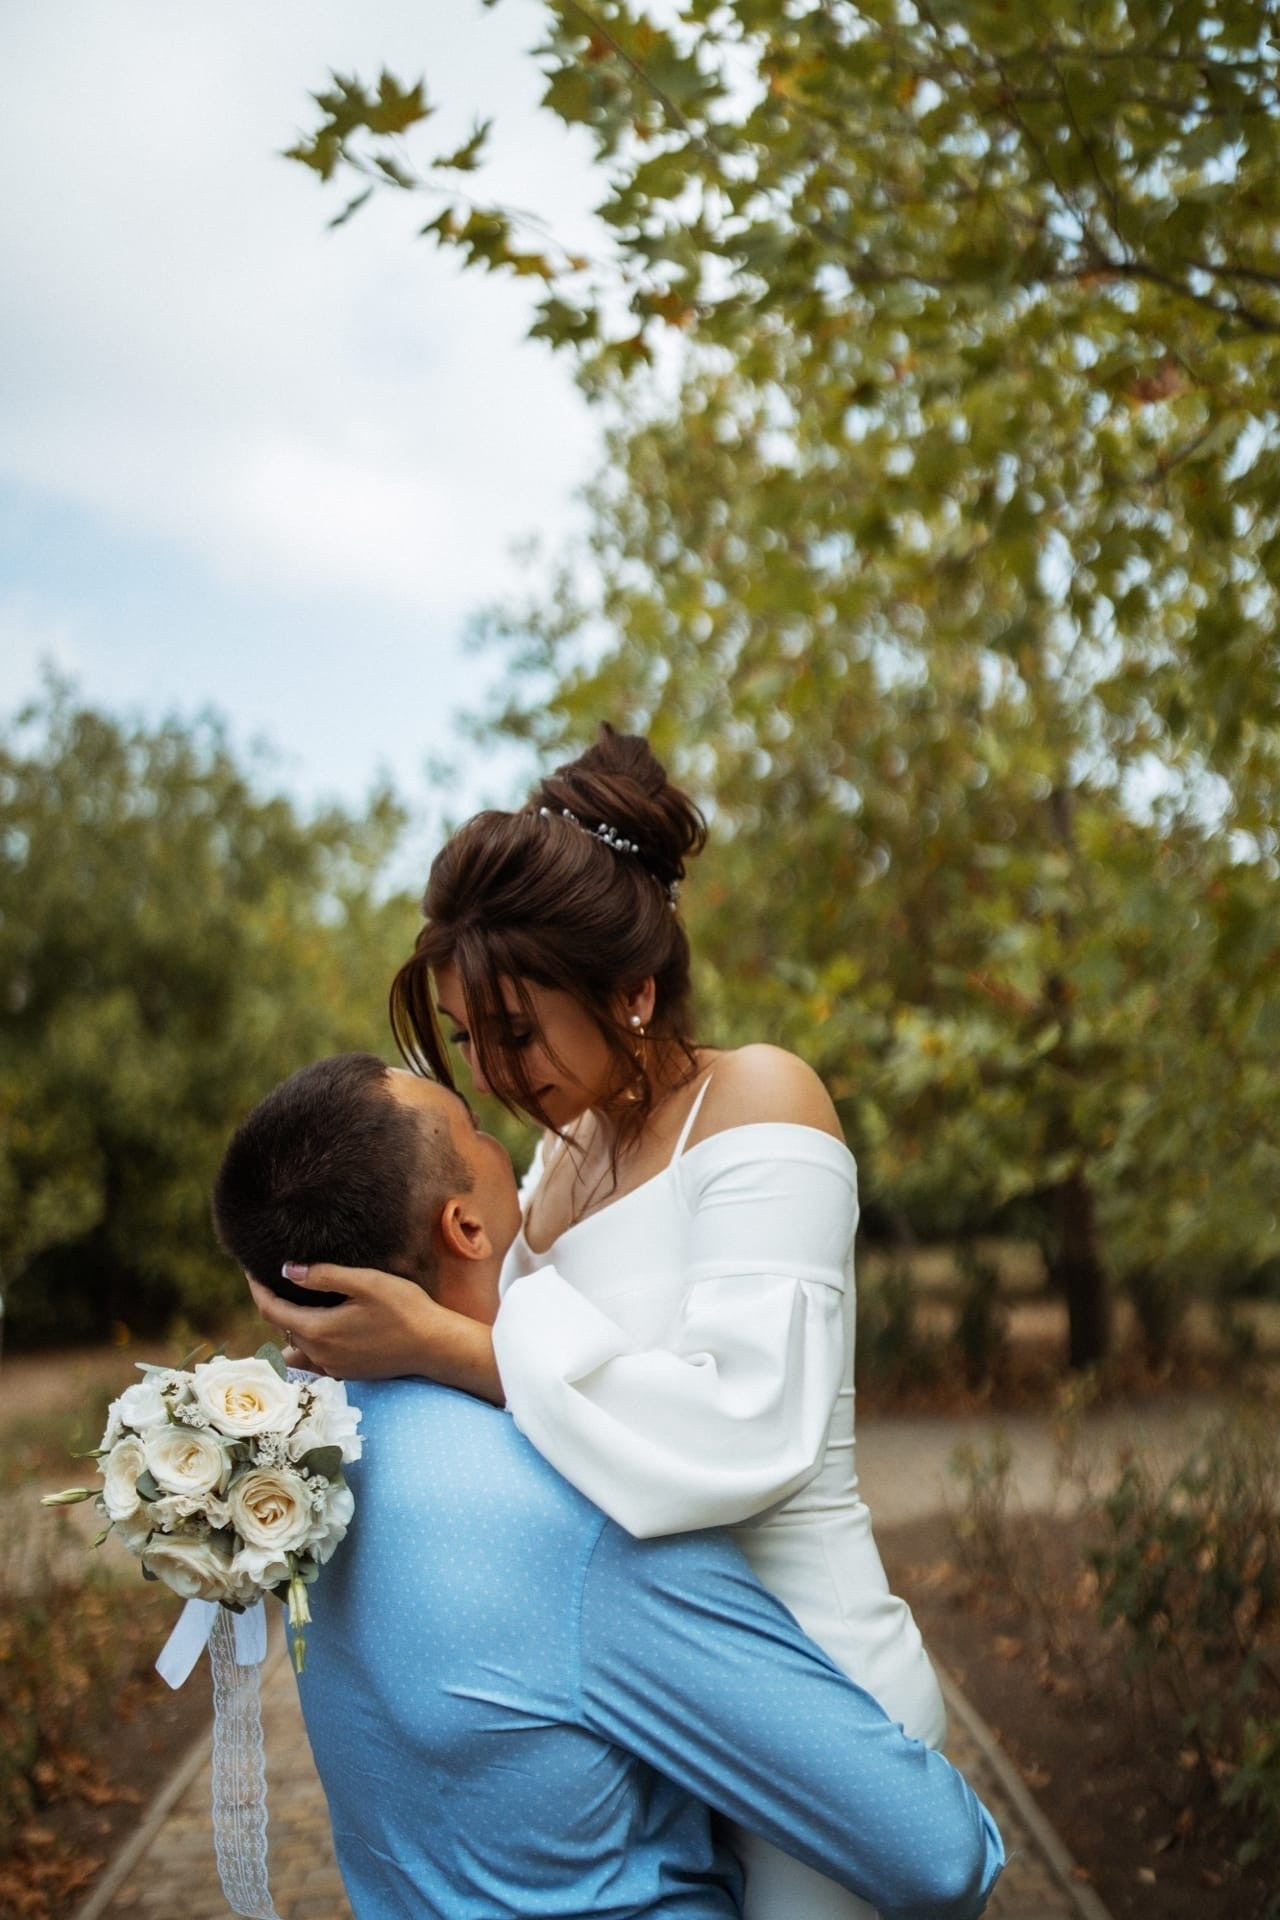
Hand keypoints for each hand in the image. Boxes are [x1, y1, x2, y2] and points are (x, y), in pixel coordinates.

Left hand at [245, 1265, 502, 1403]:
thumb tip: (287, 1270)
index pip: (271, 1310)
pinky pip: (314, 1359)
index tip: (250, 1270)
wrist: (434, 1346)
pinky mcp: (347, 1373)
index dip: (257, 1288)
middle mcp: (320, 1354)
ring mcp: (333, 1367)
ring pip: (296, 1346)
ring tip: (292, 1303)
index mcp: (318, 1331)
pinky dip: (306, 1342)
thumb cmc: (404, 1309)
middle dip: (272, 1303)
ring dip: (289, 1326)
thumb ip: (324, 1275)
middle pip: (281, 1327)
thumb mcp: (366, 1282)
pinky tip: (318, 1326)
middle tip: (271, 1278)